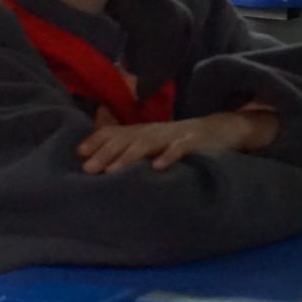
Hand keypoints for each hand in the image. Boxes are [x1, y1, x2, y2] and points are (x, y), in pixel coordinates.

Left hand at [77, 105, 277, 174]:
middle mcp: (155, 131)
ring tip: (113, 171)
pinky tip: (157, 167)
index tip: (79, 154)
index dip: (96, 140)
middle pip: (126, 139)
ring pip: (148, 143)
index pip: (115, 131)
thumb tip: (95, 159)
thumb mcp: (153, 141)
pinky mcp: (196, 142)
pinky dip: (169, 156)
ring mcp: (175, 135)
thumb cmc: (180, 141)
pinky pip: (181, 148)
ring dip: (129, 156)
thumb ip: (129, 146)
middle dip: (106, 153)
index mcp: (143, 131)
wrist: (222, 129)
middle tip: (88, 169)